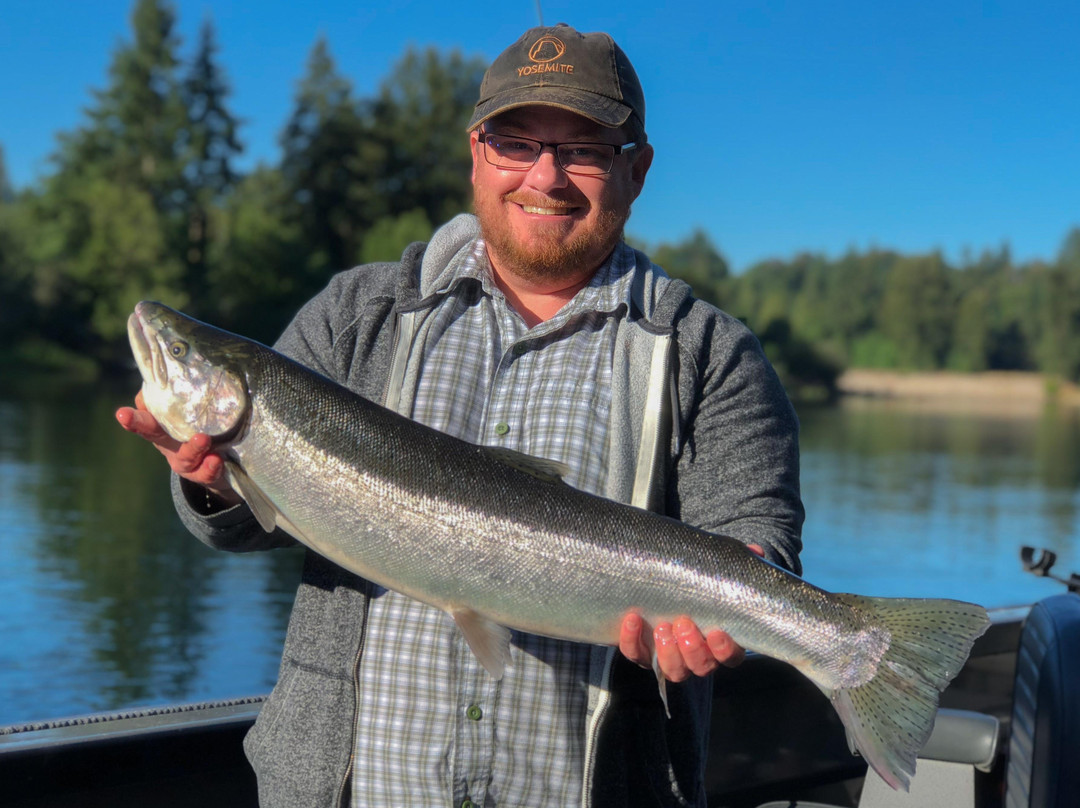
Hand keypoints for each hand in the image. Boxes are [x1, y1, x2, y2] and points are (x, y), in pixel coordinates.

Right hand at [115, 390, 240, 505]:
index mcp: (162, 425)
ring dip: (192, 447)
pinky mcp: (203, 474)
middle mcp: (168, 443)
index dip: (132, 416)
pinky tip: (216, 460)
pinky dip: (210, 467)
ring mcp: (184, 460)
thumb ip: (186, 391)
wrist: (221, 462)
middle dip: (139, 424)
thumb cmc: (201, 426)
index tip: (121, 413)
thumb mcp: (193, 409)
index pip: (143, 415)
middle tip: (127, 417)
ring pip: (184, 457)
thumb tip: (180, 364)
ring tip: (203, 439)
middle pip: (152, 433)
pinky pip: (206, 473)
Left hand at [619, 543, 764, 681]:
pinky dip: (631, 640)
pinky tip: (632, 619)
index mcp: (720, 642)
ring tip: (663, 627)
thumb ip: (734, 566)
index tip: (716, 633)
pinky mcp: (642, 650)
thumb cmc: (698, 583)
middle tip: (684, 624)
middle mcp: (696, 655)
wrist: (660, 582)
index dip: (725, 650)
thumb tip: (755, 551)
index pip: (730, 657)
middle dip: (692, 650)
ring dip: (668, 652)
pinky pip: (635, 654)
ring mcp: (669, 656)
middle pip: (700, 667)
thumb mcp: (716, 572)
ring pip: (673, 670)